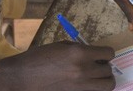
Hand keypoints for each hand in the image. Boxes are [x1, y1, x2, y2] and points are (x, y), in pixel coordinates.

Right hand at [0, 41, 115, 90]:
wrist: (22, 77)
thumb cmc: (39, 57)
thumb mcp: (62, 46)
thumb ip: (80, 49)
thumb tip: (94, 54)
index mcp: (79, 53)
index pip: (108, 53)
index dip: (107, 53)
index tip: (103, 54)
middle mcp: (83, 70)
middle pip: (109, 71)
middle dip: (106, 67)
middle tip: (99, 66)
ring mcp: (80, 86)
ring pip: (107, 86)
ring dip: (105, 80)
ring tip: (97, 77)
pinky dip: (94, 89)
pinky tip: (86, 85)